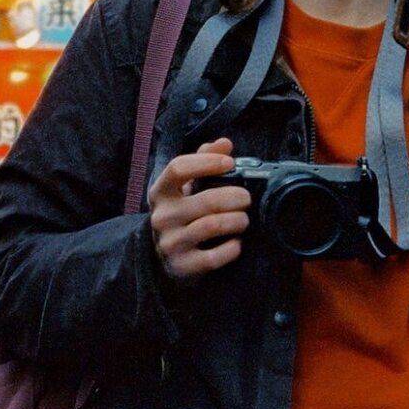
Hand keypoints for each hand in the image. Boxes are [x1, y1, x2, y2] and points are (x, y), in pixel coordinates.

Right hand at [148, 138, 250, 280]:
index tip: (230, 163)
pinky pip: (214, 256)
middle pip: (208, 199)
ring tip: (244, 219)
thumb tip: (224, 143)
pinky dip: (232, 248)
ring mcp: (171, 243)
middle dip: (237, 197)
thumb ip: (203, 161)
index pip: (179, 168)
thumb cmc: (181, 214)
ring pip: (214, 225)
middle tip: (247, 199)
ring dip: (238, 220)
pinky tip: (236, 243)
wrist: (163, 258)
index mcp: (161, 192)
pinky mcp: (182, 266)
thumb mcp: (185, 187)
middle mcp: (162, 217)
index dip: (208, 162)